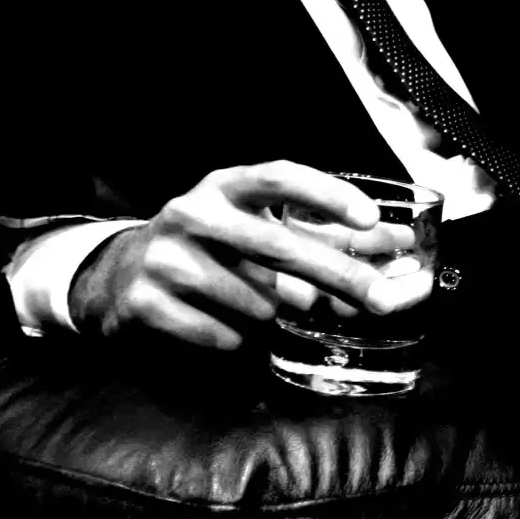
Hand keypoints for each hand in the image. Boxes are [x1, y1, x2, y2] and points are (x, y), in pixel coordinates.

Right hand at [68, 161, 415, 349]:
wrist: (120, 278)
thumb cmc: (211, 250)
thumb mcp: (255, 228)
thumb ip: (324, 237)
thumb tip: (399, 247)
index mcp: (224, 187)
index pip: (279, 177)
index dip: (326, 194)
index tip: (371, 218)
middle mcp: (194, 214)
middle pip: (279, 247)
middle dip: (339, 277)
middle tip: (383, 301)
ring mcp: (166, 258)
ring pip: (257, 303)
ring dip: (275, 317)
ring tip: (256, 309)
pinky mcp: (147, 303)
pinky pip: (225, 336)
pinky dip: (239, 341)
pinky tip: (224, 326)